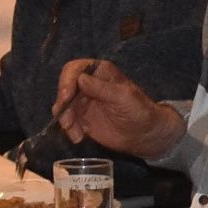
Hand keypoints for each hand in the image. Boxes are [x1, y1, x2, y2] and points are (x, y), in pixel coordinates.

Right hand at [53, 58, 184, 157]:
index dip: (66, 82)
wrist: (145, 134)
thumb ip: (102, 89)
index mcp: (100, 72)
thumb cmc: (139, 111)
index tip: (66, 98)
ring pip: (63, 105)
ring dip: (65, 119)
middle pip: (65, 88)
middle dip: (62, 105)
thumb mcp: (124, 98)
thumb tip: (80, 79)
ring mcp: (84, 100)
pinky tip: (79, 138)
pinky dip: (69, 129)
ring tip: (77, 134)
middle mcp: (89, 84)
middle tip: (67, 122)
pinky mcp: (82, 117)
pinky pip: (67, 120)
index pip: (75, 69)